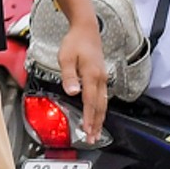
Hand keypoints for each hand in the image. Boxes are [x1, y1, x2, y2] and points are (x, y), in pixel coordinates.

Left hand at [57, 16, 108, 140]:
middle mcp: (100, 78)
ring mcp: (102, 77)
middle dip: (97, 124)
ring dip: (100, 119)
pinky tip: (98, 115)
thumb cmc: (75, 42)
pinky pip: (103, 97)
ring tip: (97, 132)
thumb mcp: (66, 58)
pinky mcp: (101, 76)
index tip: (87, 131)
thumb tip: (72, 91)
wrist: (86, 29)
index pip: (90, 102)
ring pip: (103, 103)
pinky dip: (101, 109)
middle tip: (93, 138)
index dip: (89, 118)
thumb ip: (69, 76)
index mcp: (92, 75)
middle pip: (100, 106)